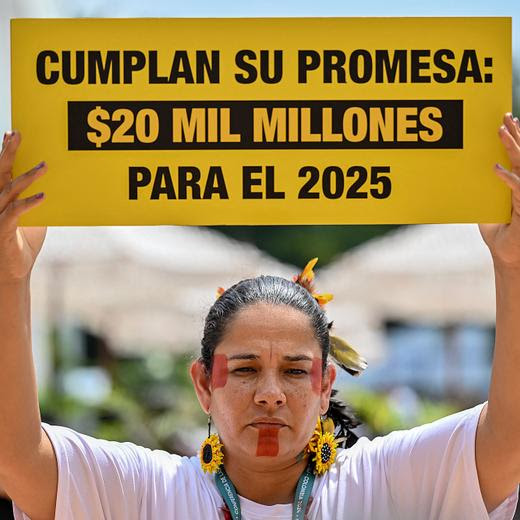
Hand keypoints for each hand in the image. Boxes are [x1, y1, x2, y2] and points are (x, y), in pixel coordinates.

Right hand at [0, 131, 46, 282]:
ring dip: (27, 177)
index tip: (12, 133)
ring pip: (9, 190)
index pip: (1, 170)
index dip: (5, 152)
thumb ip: (39, 201)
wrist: (14, 271)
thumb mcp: (36, 218)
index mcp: (1, 197)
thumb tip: (59, 186)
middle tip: (17, 135)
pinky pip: (14, 213)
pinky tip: (42, 196)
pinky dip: (29, 203)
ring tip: (44, 167)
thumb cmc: (23, 243)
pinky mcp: (2, 230)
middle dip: (8, 153)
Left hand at [479, 113, 519, 269]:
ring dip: (512, 148)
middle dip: (515, 136)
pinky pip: (519, 190)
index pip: (519, 158)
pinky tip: (495, 169)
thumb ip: (484, 194)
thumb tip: (467, 179)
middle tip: (505, 117)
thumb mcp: (486, 211)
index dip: (516, 139)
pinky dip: (508, 178)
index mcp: (518, 186)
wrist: (507, 257)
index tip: (509, 121)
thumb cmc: (499, 235)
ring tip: (501, 131)